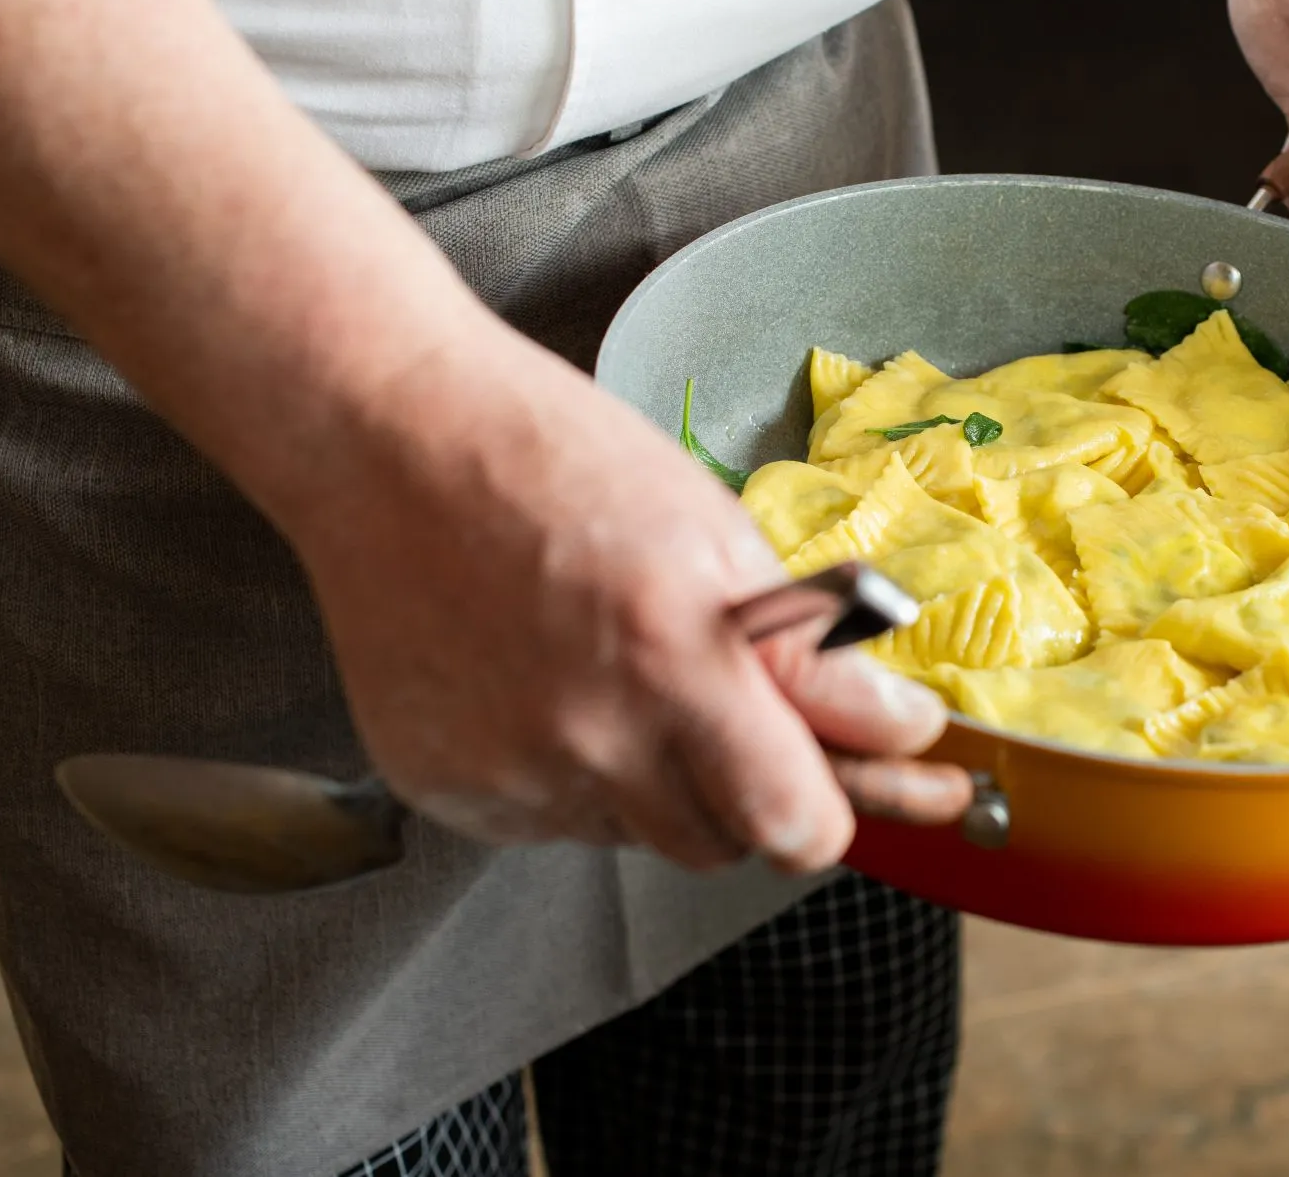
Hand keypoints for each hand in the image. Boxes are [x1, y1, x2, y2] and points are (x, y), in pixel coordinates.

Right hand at [285, 333, 972, 872]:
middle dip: (746, 791)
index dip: (830, 810)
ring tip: (619, 675)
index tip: (848, 783)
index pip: (797, 825)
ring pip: (636, 836)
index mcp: (676, 658)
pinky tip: (546, 686)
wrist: (388, 442)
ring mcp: (510, 772)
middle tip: (725, 708)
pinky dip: (570, 776)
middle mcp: (591, 734)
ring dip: (656, 783)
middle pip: (720, 846)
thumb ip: (809, 657)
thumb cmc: (556, 460)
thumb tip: (901, 733)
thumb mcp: (718, 535)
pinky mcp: (446, 788)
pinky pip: (551, 823)